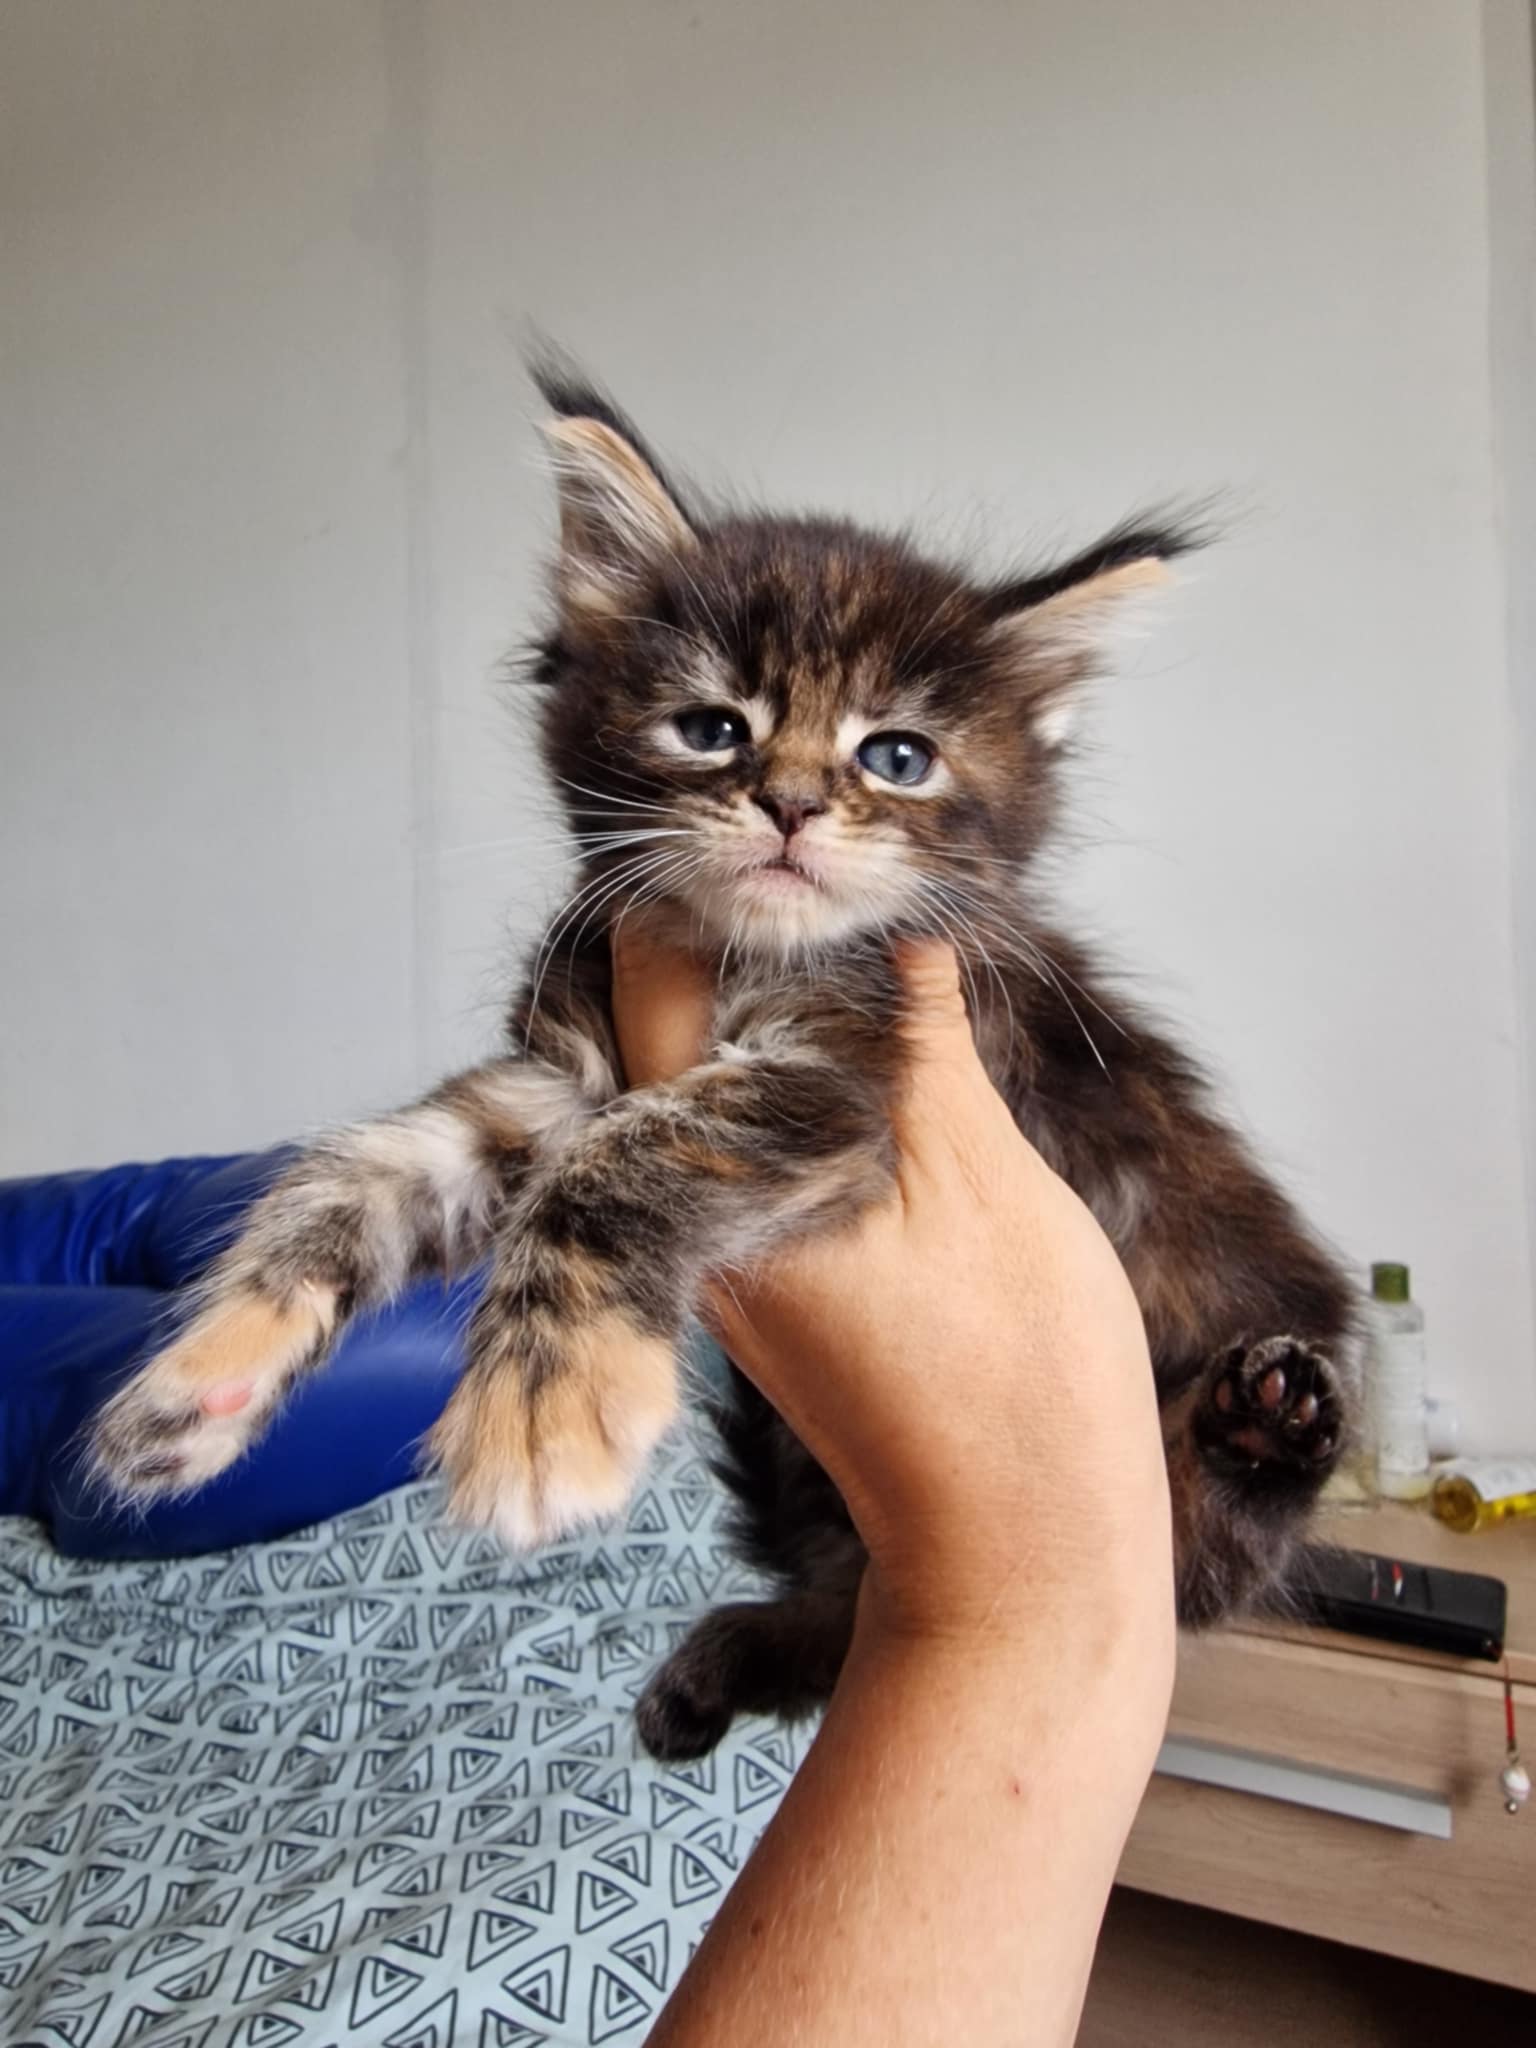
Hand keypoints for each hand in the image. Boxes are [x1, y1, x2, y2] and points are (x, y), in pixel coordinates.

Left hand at [611, 924, 1172, 1665]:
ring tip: (844, 956)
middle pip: (660, 1042)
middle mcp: (695, 1219)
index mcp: (723, 1173)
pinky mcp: (774, 1294)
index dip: (696, 899)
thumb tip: (902, 930)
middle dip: (724, 954)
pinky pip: (747, 1163)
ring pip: (703, 1102)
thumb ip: (919, 1040)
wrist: (1025, 1553)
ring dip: (759, 1025)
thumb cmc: (1017, 1373)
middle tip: (813, 889)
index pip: (651, 991)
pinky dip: (789, 1099)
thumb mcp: (980, 1172)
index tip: (764, 848)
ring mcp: (731, 1262)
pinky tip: (861, 1066)